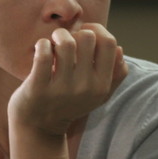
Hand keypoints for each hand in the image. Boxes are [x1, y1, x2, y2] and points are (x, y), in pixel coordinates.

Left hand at [8, 24, 127, 136]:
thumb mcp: (99, 94)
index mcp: (101, 86)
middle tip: (67, 40)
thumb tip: (119, 49)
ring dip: (58, 35)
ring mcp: (61, 89)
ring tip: (54, 42)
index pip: (109, 43)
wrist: (39, 128)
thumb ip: (115, 74)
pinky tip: (42, 49)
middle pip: (88, 37)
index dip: (97, 30)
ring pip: (66, 43)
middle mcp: (85, 88)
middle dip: (76, 32)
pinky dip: (42, 45)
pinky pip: (43, 54)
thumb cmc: (70, 103)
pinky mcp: (38, 89)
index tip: (85, 33)